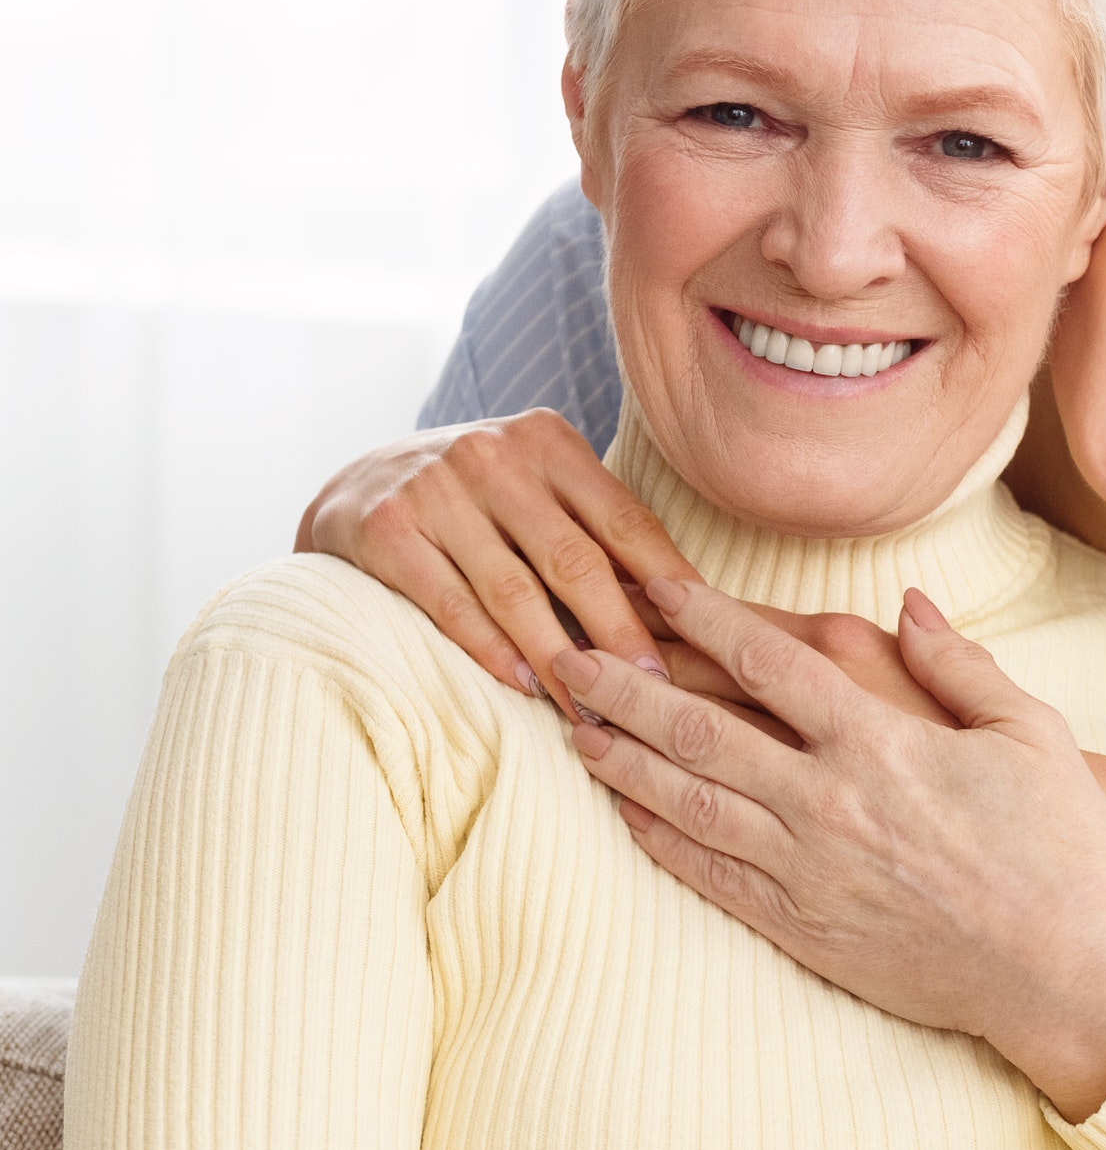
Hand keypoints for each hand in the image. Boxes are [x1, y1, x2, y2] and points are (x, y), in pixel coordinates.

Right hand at [295, 410, 698, 718]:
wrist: (354, 483)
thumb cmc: (476, 499)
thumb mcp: (538, 488)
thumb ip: (597, 530)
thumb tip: (688, 606)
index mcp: (550, 441)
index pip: (626, 521)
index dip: (670, 585)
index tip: (707, 641)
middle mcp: (495, 455)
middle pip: (576, 560)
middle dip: (622, 634)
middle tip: (657, 692)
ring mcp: (436, 489)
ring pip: (516, 591)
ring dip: (560, 659)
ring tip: (596, 708)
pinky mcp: (386, 529)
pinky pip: (452, 605)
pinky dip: (494, 652)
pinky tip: (527, 687)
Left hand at [551, 581, 1105, 1121]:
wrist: (1069, 970)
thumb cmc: (1061, 844)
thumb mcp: (1029, 729)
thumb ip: (959, 661)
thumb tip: (908, 602)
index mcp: (882, 739)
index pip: (766, 661)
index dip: (701, 617)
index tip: (652, 586)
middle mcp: (829, 801)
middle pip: (700, 731)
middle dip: (625, 689)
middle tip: (568, 659)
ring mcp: (810, 870)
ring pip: (690, 804)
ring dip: (624, 763)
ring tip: (575, 732)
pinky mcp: (805, 929)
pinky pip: (711, 877)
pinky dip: (659, 841)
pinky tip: (626, 815)